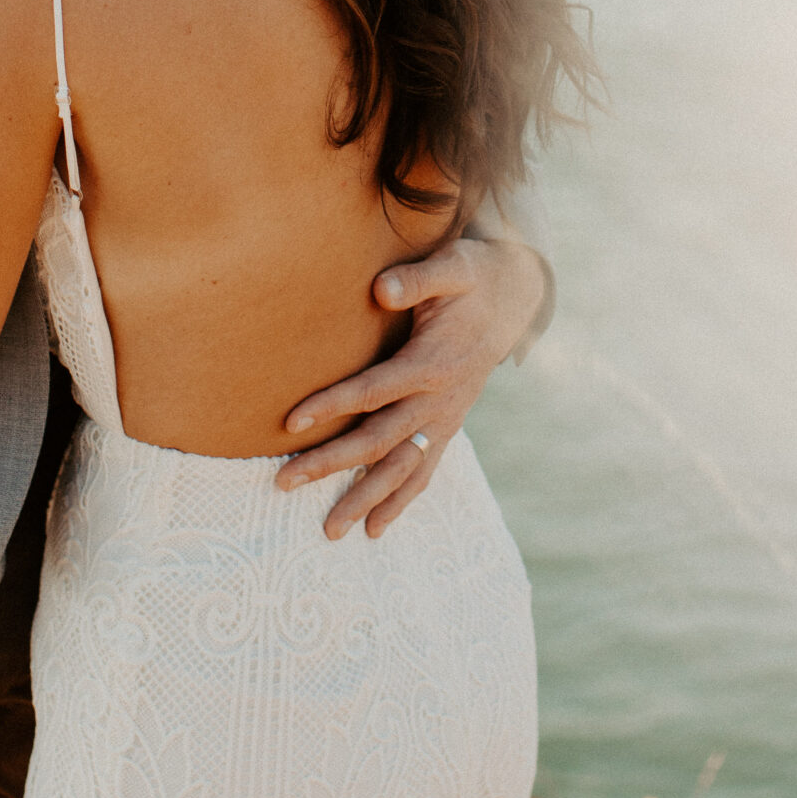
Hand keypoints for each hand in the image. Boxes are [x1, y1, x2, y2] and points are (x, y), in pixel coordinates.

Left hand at [276, 234, 546, 538]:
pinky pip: (423, 472)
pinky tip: (373, 529)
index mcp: (433, 364)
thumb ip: (417, 280)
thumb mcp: (452, 267)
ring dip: (364, 499)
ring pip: (400, 469)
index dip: (333, 404)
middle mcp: (440, 401)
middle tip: (283, 483)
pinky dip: (399, 502)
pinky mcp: (447, 427)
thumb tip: (380, 290)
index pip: (374, 391)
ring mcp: (445, 420)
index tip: (290, 421)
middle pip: (378, 441)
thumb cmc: (472, 278)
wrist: (513, 298)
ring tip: (329, 530)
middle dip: (330, 464)